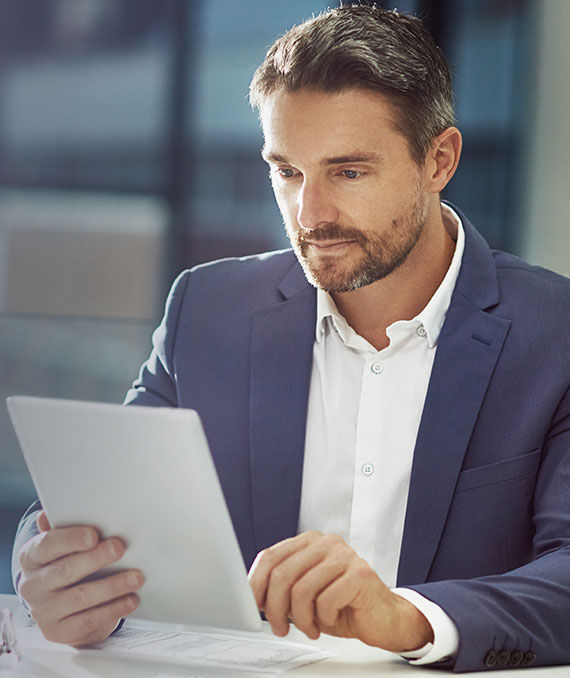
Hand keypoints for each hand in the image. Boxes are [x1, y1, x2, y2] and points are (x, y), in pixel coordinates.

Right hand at [18, 510, 143, 645]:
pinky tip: (130, 599)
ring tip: (135, 577)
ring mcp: (45, 611)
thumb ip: (64, 527)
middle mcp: (33, 585)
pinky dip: (113, 609)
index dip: (71, 539)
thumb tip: (50, 513)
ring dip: (112, 585)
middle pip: (66, 570)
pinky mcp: (59, 631)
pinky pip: (89, 619)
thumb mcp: (63, 544)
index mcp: (32, 557)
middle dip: (96, 558)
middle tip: (119, 548)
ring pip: (81, 597)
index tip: (94, 534)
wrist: (60, 606)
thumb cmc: (65, 564)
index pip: (48, 545)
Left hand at [248, 531, 432, 652]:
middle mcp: (327, 543)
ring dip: (300, 619)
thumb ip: (282, 586)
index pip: (270, 556)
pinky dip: (323, 619)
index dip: (256, 584)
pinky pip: (325, 601)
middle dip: (275, 608)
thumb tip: (252, 595)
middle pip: (282, 574)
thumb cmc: (342, 605)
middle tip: (280, 627)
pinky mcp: (360, 575)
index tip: (252, 606)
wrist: (383, 618)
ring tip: (309, 627)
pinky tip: (330, 620)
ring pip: (301, 590)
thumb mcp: (305, 593)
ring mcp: (345, 556)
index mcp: (309, 541)